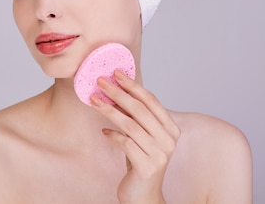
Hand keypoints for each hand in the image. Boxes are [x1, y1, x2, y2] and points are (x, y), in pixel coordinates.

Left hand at [91, 70, 179, 203]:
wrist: (144, 195)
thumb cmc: (141, 160)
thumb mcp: (142, 135)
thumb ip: (137, 117)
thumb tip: (115, 89)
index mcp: (171, 128)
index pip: (152, 101)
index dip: (133, 86)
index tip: (116, 73)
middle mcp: (168, 140)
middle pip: (140, 110)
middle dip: (118, 93)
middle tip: (100, 82)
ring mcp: (159, 154)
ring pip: (131, 125)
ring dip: (109, 110)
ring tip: (94, 100)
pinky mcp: (146, 166)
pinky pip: (126, 144)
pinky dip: (113, 135)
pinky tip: (104, 131)